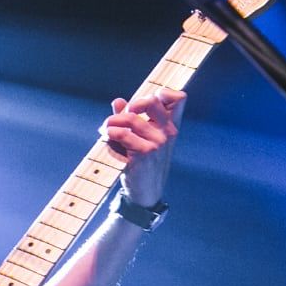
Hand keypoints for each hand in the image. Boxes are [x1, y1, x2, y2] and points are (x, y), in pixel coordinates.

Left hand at [103, 88, 185, 206]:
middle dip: (131, 105)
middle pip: (152, 100)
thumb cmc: (142, 163)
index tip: (144, 105)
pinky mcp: (145, 153)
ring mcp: (158, 142)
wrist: (145, 192)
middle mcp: (168, 132)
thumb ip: (130, 118)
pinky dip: (109, 133)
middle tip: (121, 118)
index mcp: (170, 126)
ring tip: (106, 129)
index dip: (162, 93)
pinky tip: (107, 138)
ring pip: (129, 118)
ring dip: (111, 121)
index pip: (178, 98)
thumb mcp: (140, 138)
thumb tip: (118, 101)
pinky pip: (121, 133)